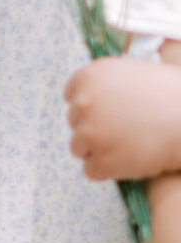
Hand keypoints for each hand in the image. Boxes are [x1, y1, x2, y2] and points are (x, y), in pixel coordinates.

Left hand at [65, 51, 180, 179]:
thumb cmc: (173, 94)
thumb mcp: (134, 72)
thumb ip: (107, 83)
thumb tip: (87, 97)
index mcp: (91, 76)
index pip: (72, 95)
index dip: (91, 106)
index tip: (108, 112)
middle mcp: (84, 103)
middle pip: (75, 122)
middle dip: (95, 127)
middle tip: (126, 129)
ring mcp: (90, 134)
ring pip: (79, 148)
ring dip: (99, 149)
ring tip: (129, 144)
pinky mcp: (101, 161)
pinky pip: (92, 170)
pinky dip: (108, 169)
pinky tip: (131, 159)